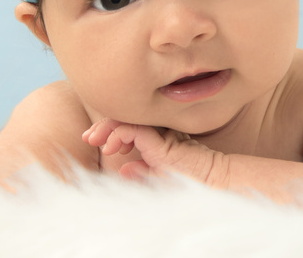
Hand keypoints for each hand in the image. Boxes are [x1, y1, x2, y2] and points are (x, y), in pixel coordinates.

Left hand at [82, 119, 227, 185]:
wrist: (214, 186)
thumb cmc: (193, 184)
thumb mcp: (163, 179)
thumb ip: (146, 172)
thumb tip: (125, 170)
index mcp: (161, 137)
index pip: (132, 124)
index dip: (111, 129)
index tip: (95, 141)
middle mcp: (161, 130)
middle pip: (129, 116)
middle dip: (104, 125)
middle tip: (88, 137)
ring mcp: (163, 132)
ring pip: (129, 118)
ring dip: (108, 127)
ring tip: (95, 139)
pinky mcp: (164, 140)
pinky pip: (136, 128)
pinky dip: (120, 133)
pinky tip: (113, 145)